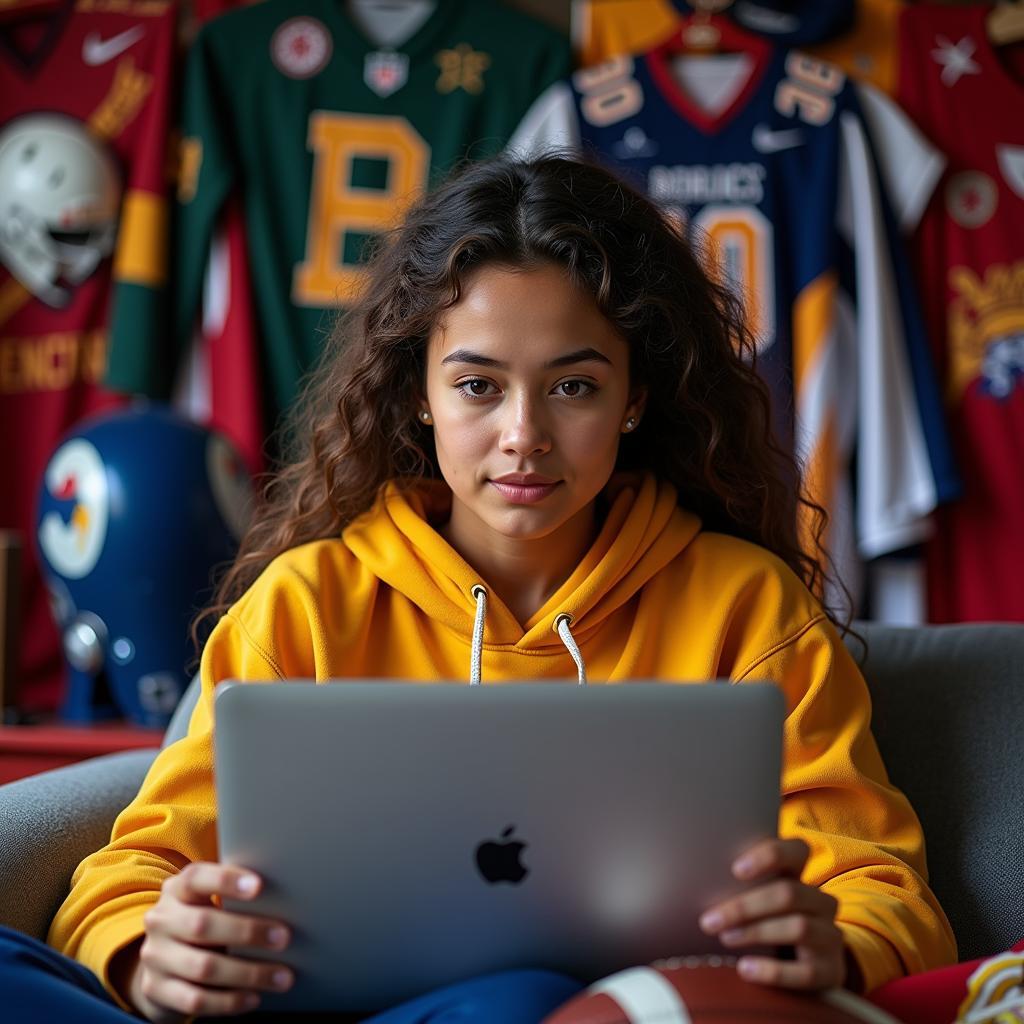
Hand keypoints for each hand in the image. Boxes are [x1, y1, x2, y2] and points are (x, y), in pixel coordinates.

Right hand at [123, 862, 294, 1021]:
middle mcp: (161, 920)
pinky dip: (228, 1001)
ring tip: (282, 976)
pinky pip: (195, 1000)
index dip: (226, 880)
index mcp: (177, 889)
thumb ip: (234, 897)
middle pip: (202, 925)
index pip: (196, 878)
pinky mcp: (156, 989)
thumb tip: (286, 900)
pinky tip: (253, 997)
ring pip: (203, 967)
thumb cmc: (203, 919)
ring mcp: (155, 957)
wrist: (161, 961)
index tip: (259, 886)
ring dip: (248, 973)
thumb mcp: (208, 901)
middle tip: (284, 938)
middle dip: (248, 932)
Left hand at [698, 837, 846, 990]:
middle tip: (709, 920)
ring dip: (756, 932)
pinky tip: (745, 969)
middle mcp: (820, 902)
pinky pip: (806, 972)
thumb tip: (686, 877)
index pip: (798, 850)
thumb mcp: (756, 899)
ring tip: (725, 938)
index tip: (735, 869)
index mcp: (800, 876)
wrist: (807, 966)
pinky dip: (773, 971)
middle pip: (789, 893)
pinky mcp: (831, 971)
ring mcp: (830, 936)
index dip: (770, 855)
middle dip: (745, 906)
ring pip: (798, 926)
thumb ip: (736, 885)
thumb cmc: (767, 922)